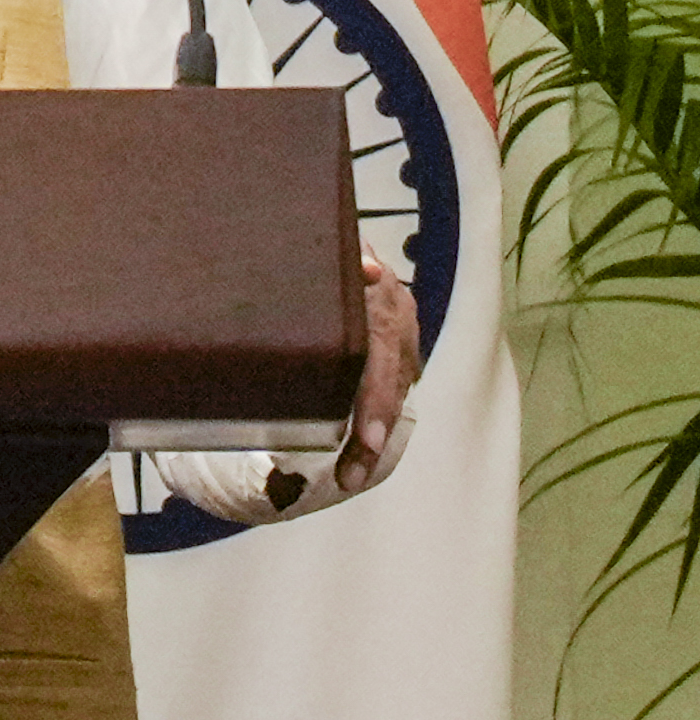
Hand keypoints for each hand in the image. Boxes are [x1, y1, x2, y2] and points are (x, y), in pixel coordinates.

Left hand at [335, 250, 420, 497]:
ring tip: (350, 478)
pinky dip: (373, 423)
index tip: (365, 439)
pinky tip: (357, 459)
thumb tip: (369, 267)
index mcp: (381, 301)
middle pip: (390, 387)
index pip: (383, 359)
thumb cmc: (317, 253)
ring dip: (372, 440)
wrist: (341, 241)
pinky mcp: (396, 351)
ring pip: (392, 395)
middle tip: (351, 477)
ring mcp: (401, 338)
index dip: (376, 402)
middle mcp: (399, 322)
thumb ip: (346, 266)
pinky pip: (389, 391)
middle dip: (373, 436)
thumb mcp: (324, 256)